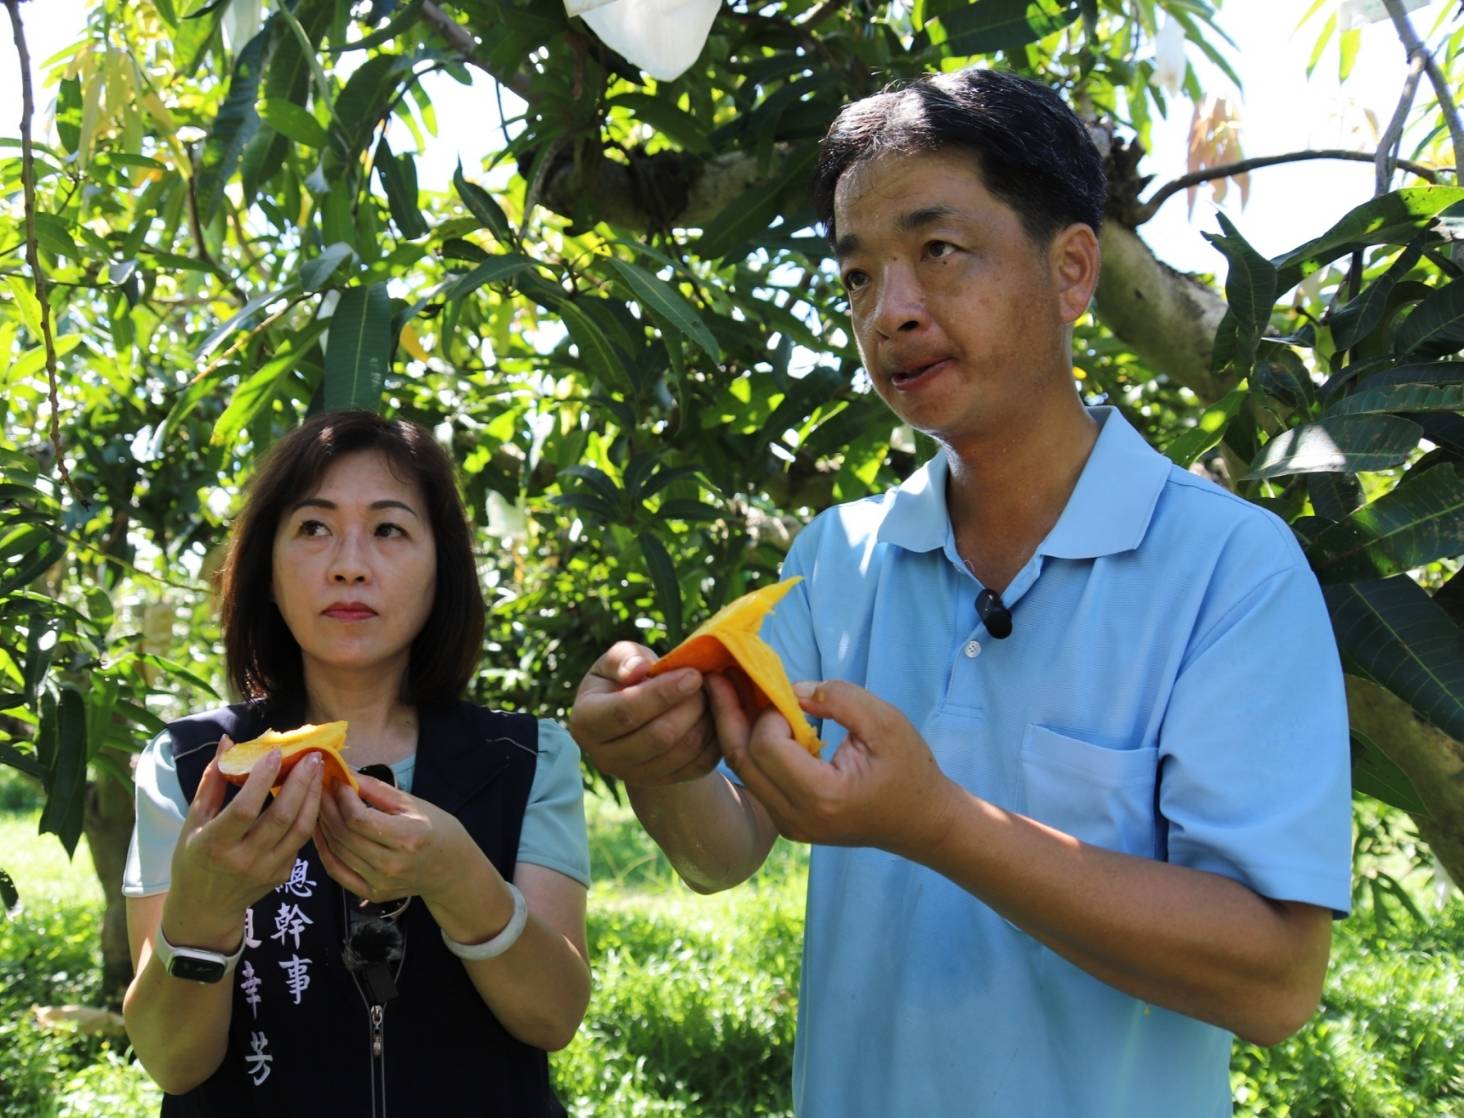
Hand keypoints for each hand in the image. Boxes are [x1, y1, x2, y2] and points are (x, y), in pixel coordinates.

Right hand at [164, 737, 324, 947]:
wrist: (206, 910)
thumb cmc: (194, 858)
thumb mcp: (194, 821)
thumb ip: (212, 782)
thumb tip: (227, 743)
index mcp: (214, 845)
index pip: (244, 810)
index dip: (261, 780)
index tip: (275, 753)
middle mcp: (243, 860)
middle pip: (281, 817)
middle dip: (301, 783)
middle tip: (312, 756)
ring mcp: (266, 870)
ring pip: (300, 829)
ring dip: (313, 797)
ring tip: (318, 770)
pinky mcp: (282, 875)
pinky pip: (300, 841)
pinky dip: (308, 815)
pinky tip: (312, 794)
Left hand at [314, 773, 475, 906]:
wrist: (452, 870)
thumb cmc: (438, 830)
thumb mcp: (414, 804)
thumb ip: (378, 791)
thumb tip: (348, 774)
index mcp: (408, 838)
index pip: (360, 819)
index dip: (342, 798)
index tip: (336, 780)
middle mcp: (391, 865)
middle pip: (344, 835)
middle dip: (327, 808)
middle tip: (320, 788)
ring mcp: (380, 883)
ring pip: (337, 852)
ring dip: (323, 826)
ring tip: (319, 805)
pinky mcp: (371, 893)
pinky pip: (337, 872)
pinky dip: (325, 851)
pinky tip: (322, 832)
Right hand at [568, 640, 721, 785]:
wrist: (637, 716)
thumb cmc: (624, 680)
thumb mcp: (616, 661)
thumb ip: (624, 658)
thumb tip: (639, 669)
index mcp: (585, 722)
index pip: (625, 711)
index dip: (661, 693)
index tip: (692, 675)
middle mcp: (605, 757)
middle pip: (658, 736)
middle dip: (689, 706)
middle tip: (704, 681)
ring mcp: (635, 776)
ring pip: (682, 752)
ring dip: (704, 720)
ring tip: (709, 694)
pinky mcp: (665, 782)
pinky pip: (699, 765)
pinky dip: (713, 738)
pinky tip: (713, 714)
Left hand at [717, 678, 958, 857]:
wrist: (922, 822)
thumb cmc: (909, 769)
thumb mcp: (886, 722)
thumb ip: (839, 698)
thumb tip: (792, 688)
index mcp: (821, 796)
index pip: (767, 746)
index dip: (769, 712)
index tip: (789, 695)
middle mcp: (796, 818)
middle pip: (741, 760)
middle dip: (728, 713)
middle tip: (717, 676)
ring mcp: (789, 825)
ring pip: (743, 771)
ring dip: (734, 729)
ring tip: (727, 691)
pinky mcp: (788, 822)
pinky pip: (756, 780)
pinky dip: (749, 747)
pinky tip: (750, 718)